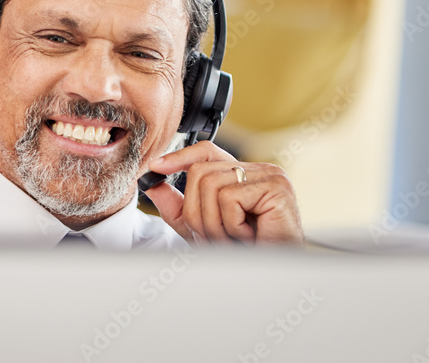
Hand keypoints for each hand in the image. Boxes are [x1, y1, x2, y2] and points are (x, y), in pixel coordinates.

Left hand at [144, 141, 303, 245]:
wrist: (274, 276)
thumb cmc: (245, 253)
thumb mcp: (202, 228)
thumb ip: (178, 207)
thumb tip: (152, 184)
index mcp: (243, 174)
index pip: (206, 151)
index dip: (179, 157)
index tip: (155, 168)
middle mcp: (258, 169)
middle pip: (201, 172)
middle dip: (197, 212)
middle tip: (214, 237)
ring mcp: (270, 176)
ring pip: (211, 186)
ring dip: (214, 223)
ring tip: (233, 239)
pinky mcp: (276, 187)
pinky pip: (230, 198)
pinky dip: (231, 224)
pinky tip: (248, 236)